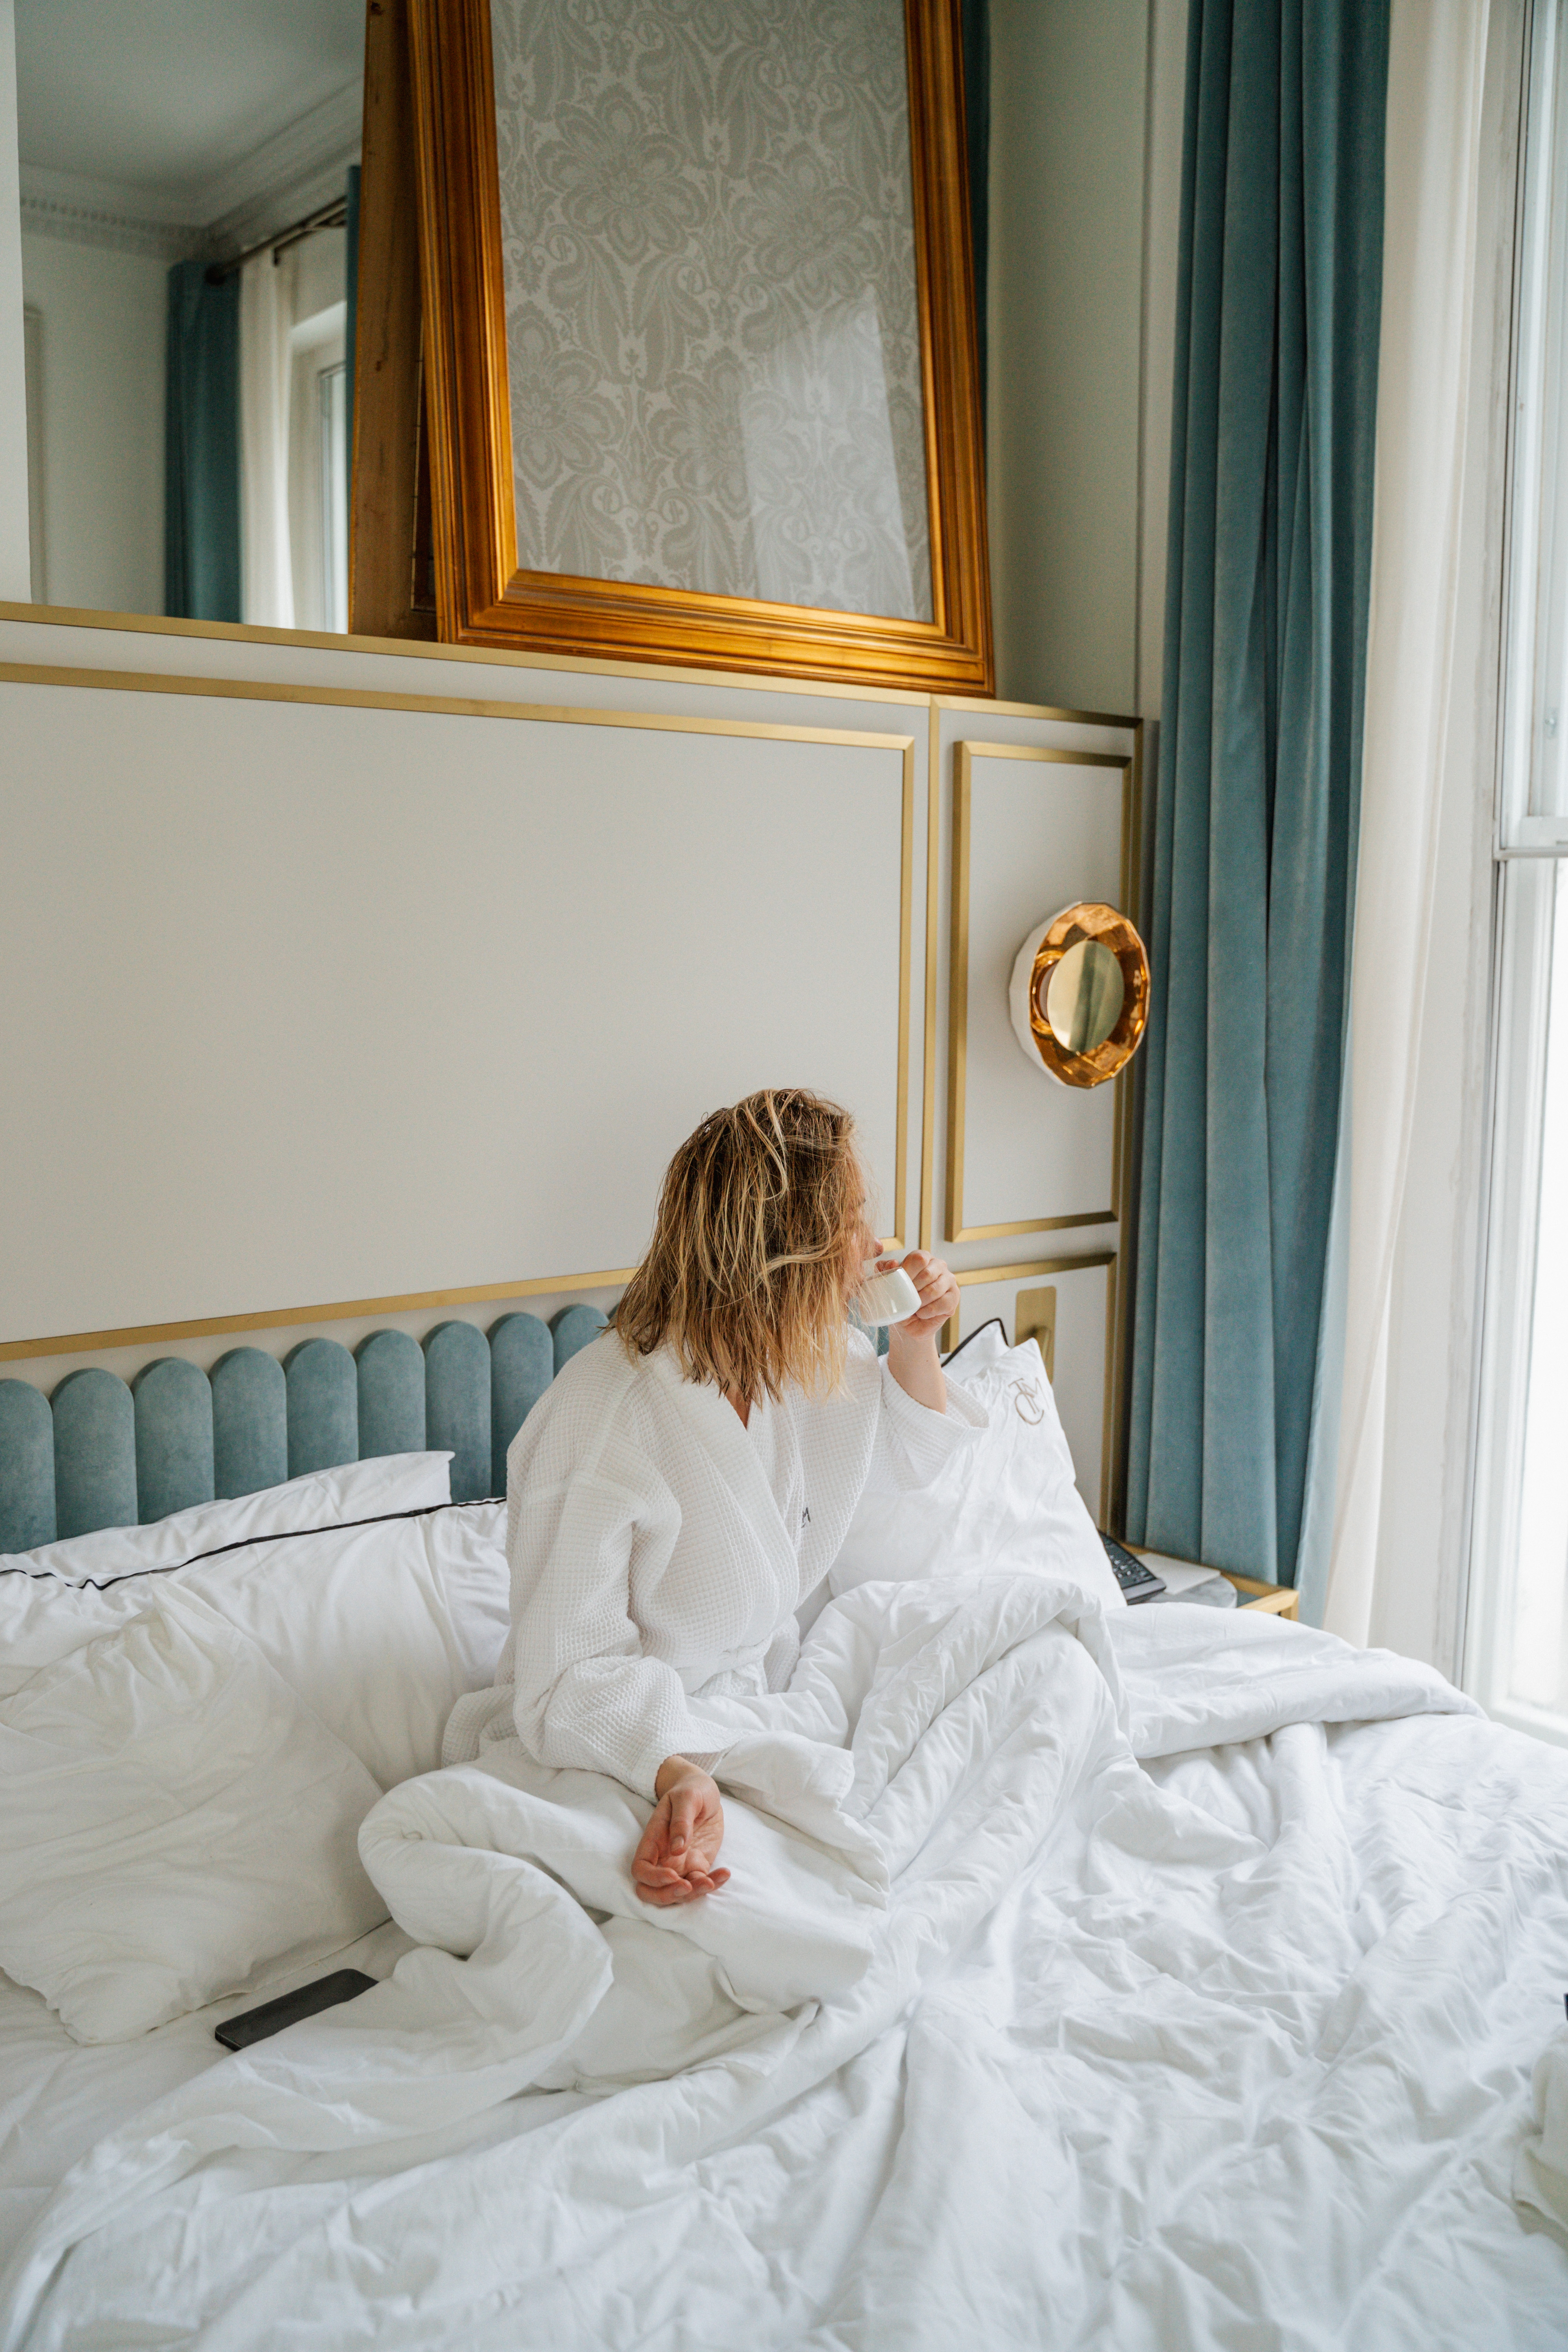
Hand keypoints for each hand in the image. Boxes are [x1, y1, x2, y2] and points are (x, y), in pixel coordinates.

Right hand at [632, 1759, 729, 1905]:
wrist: (704, 1791)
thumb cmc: (690, 1790)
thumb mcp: (687, 1797)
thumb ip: (681, 1820)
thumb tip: (677, 1848)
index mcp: (653, 1840)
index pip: (640, 1869)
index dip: (653, 1878)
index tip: (673, 1875)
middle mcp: (663, 1857)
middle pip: (651, 1891)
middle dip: (668, 1895)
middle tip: (689, 1887)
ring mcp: (680, 1864)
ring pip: (677, 1893)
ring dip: (693, 1894)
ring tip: (712, 1881)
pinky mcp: (698, 1866)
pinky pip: (701, 1884)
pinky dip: (712, 1884)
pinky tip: (725, 1873)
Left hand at [882, 1249, 958, 1339]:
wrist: (908, 1323)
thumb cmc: (899, 1300)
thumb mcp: (888, 1285)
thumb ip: (885, 1270)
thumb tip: (892, 1263)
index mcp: (923, 1257)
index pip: (918, 1258)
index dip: (907, 1272)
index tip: (898, 1285)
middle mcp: (939, 1265)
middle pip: (927, 1274)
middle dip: (913, 1290)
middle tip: (905, 1300)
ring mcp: (949, 1280)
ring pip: (935, 1290)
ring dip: (920, 1302)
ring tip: (913, 1308)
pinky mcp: (954, 1296)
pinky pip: (943, 1304)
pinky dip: (928, 1311)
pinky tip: (921, 1314)